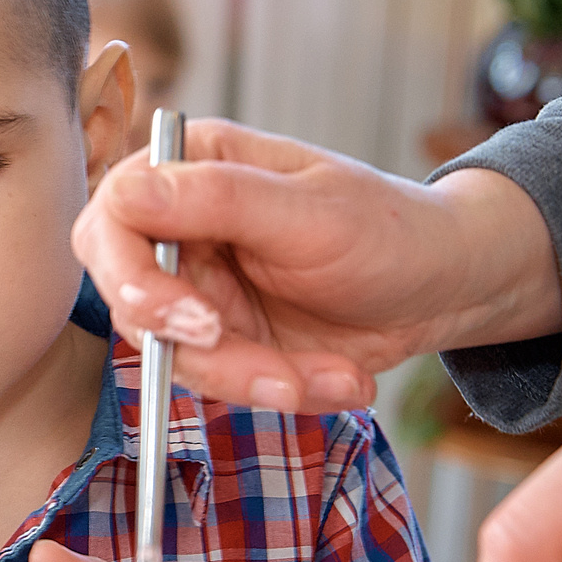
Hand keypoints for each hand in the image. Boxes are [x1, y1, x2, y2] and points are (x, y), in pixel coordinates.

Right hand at [70, 122, 561, 411]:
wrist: (447, 287)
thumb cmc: (389, 227)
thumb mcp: (311, 210)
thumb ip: (219, 199)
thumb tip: (127, 192)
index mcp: (194, 170)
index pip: (114, 216)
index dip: (131, 274)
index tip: (189, 318)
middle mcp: (183, 230)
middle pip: (132, 298)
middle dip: (197, 347)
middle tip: (267, 370)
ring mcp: (200, 290)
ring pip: (176, 355)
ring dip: (254, 378)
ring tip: (335, 379)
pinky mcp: (225, 341)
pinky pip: (223, 383)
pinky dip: (282, 391)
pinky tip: (340, 380)